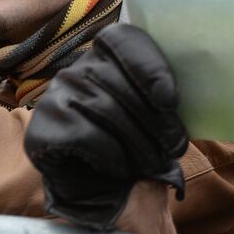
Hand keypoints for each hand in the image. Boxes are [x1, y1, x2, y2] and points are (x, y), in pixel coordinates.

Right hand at [24, 24, 189, 230]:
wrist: (97, 192)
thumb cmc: (132, 148)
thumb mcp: (155, 119)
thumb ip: (164, 99)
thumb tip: (191, 92)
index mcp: (104, 56)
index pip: (123, 40)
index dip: (149, 67)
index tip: (170, 101)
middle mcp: (75, 69)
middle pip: (119, 81)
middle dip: (155, 118)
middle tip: (176, 145)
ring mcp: (56, 97)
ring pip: (106, 109)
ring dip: (139, 142)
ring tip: (156, 162)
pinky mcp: (42, 129)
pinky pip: (86, 135)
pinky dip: (111, 156)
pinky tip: (121, 169)